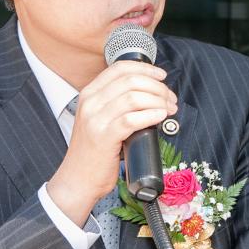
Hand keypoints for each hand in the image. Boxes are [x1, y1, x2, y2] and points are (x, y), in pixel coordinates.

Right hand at [46, 61, 177, 223]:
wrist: (78, 180)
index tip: (161, 76)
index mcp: (89, 94)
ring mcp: (95, 120)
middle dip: (157, 87)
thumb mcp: (99, 120)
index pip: (119, 68)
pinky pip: (132, 119)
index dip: (145, 69)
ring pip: (134, 97)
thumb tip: (149, 94)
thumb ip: (116, 104)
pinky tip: (161, 116)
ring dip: (158, 100)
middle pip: (131, 81)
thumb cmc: (94, 152)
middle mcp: (90, 103)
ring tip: (169, 109)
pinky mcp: (104, 137)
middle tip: (170, 99)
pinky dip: (151, 115)